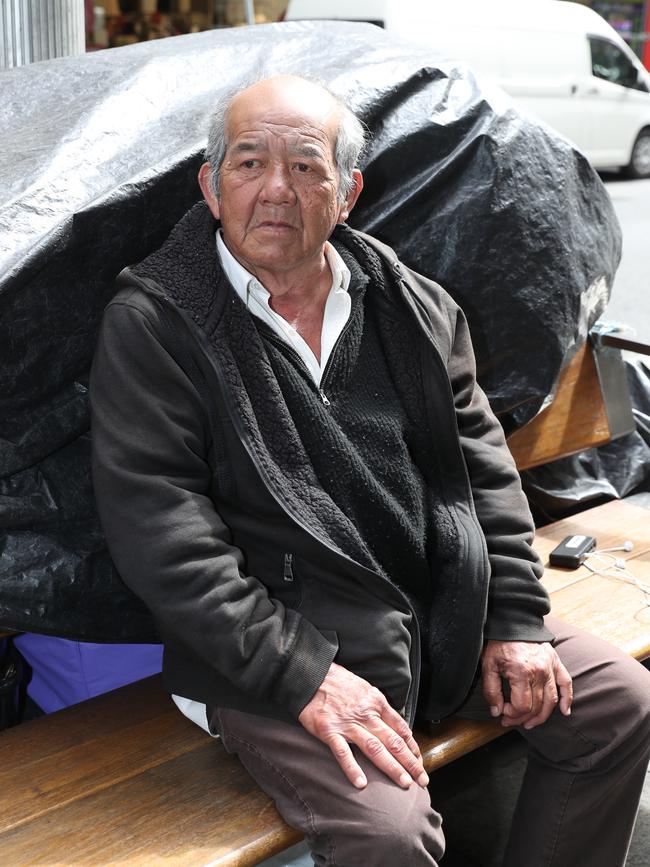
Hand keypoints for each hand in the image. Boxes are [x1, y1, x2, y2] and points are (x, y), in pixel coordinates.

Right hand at [298, 662, 428, 789]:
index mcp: (376, 702)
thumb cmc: (338, 682)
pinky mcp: (329, 731)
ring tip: (404, 783)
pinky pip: (343, 752)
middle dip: (410, 762)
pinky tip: (361, 784)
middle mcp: (366, 714)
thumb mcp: (365, 688)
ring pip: (375, 748)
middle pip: (393, 741)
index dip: (412, 747)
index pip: (400, 728)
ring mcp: (348, 724)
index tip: (419, 762)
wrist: (311, 674)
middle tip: (422, 780)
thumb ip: (378, 707)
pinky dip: (352, 768)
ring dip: (391, 767)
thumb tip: (393, 724)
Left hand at [481, 640, 572, 729]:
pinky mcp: (556, 662)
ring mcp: (550, 667)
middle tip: (511, 721)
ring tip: (530, 723)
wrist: (511, 624)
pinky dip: (567, 699)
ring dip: (542, 716)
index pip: (522, 706)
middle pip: (536, 706)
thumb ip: (491, 690)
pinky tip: (565, 711)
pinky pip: (566, 684)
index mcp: (521, 672)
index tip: (503, 713)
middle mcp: (539, 671)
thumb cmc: (498, 645)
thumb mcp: (488, 666)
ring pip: (551, 701)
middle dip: (522, 718)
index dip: (512, 714)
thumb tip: (497, 712)